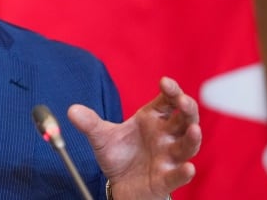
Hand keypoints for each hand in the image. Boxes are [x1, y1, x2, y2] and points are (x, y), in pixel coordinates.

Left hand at [68, 77, 200, 199]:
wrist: (119, 184)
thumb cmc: (119, 155)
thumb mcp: (101, 137)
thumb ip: (89, 123)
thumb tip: (72, 110)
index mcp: (152, 119)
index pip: (167, 101)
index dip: (170, 91)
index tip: (165, 82)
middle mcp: (165, 136)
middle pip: (184, 120)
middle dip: (186, 109)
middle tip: (183, 101)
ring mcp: (168, 158)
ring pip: (186, 146)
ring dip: (192, 138)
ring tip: (194, 130)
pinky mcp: (166, 179)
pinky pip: (177, 176)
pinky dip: (183, 172)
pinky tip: (188, 169)